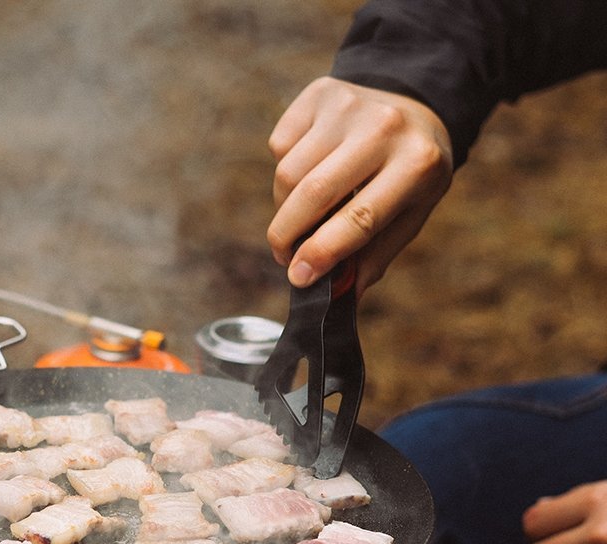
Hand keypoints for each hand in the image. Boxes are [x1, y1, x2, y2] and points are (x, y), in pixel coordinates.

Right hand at [267, 77, 453, 296]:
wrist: (415, 102)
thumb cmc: (410, 173)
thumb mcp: (411, 214)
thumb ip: (374, 257)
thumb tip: (337, 297)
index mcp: (417, 164)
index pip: (359, 218)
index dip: (322, 252)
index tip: (297, 277)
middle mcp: (383, 128)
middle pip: (311, 193)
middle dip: (286, 235)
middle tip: (285, 257)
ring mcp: (349, 105)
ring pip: (287, 173)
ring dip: (284, 207)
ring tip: (301, 215)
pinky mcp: (320, 92)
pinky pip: (280, 145)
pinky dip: (285, 168)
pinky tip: (309, 169)